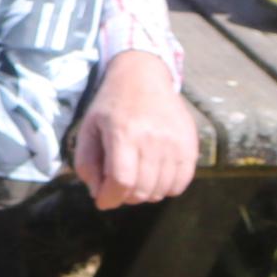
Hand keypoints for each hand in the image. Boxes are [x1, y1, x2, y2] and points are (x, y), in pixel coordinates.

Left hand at [72, 50, 198, 208]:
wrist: (143, 76)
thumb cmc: (112, 104)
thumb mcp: (88, 128)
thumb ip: (86, 163)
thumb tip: (97, 193)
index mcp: (123, 132)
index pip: (122, 181)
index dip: (110, 198)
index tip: (103, 200)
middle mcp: (152, 138)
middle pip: (143, 190)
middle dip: (125, 198)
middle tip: (118, 187)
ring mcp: (175, 141)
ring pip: (161, 190)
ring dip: (145, 193)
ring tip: (136, 179)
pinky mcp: (190, 143)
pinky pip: (181, 182)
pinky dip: (167, 187)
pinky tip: (155, 175)